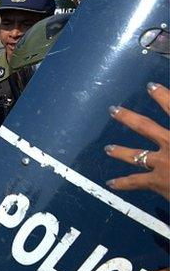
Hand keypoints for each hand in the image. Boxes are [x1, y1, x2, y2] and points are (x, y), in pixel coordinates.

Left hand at [105, 83, 169, 199]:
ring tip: (107, 148)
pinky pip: (136, 182)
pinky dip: (122, 183)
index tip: (151, 86)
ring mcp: (162, 163)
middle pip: (145, 127)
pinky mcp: (157, 182)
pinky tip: (110, 183)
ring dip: (120, 151)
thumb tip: (167, 135)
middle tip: (113, 110)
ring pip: (135, 155)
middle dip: (128, 117)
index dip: (163, 96)